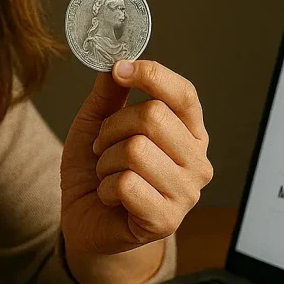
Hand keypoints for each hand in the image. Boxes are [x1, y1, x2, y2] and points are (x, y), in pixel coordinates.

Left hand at [61, 59, 212, 256]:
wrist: (86, 221)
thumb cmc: (96, 171)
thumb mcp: (96, 124)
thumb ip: (109, 94)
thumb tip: (119, 63)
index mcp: (190, 132)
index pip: (184, 94)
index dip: (151, 75)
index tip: (120, 69)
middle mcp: (197, 161)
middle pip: (154, 117)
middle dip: (112, 127)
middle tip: (101, 145)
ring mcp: (187, 193)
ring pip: (136, 150)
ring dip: (106, 161)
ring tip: (107, 174)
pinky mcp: (167, 221)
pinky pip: (126, 184)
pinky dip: (106, 188)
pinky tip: (111, 197)